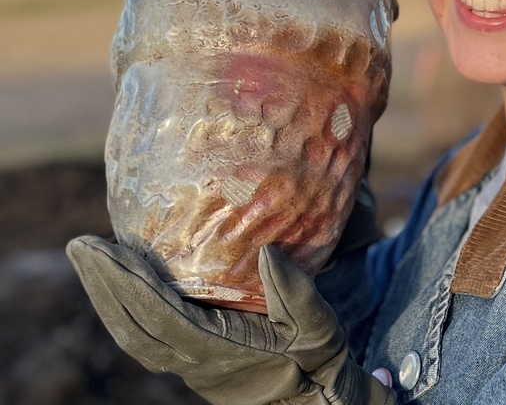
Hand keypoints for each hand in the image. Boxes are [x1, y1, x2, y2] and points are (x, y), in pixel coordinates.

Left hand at [66, 235, 395, 404]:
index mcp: (221, 352)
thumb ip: (298, 295)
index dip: (130, 285)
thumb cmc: (318, 365)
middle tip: (80, 244)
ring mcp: (187, 366)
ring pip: (131, 335)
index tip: (106, 250)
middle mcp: (194, 363)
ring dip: (106, 295)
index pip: (162, 319)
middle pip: (133, 327)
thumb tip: (269, 252)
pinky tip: (119, 282)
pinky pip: (143, 336)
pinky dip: (122, 308)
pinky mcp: (189, 363)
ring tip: (90, 256)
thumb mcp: (320, 331)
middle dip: (103, 284)